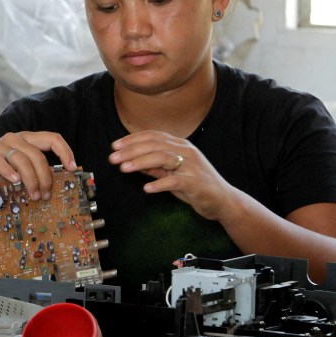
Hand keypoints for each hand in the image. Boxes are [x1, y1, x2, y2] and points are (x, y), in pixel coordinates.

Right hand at [0, 131, 75, 200]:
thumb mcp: (20, 170)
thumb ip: (36, 170)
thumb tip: (56, 181)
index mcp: (27, 139)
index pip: (52, 138)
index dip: (65, 152)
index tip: (72, 168)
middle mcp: (15, 138)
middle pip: (38, 155)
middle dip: (45, 177)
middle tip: (45, 195)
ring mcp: (0, 145)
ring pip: (23, 160)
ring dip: (31, 180)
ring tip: (34, 195)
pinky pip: (1, 162)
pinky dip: (10, 172)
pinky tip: (15, 182)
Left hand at [108, 131, 239, 220]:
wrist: (222, 200)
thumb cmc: (195, 185)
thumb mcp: (171, 173)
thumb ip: (154, 167)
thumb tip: (131, 162)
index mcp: (180, 145)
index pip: (153, 136)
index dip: (132, 139)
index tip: (114, 146)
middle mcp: (186, 151)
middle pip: (154, 145)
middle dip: (131, 150)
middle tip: (113, 158)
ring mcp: (192, 165)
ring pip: (162, 158)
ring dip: (141, 162)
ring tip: (124, 169)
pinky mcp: (195, 182)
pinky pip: (174, 180)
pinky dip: (159, 183)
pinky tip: (146, 188)